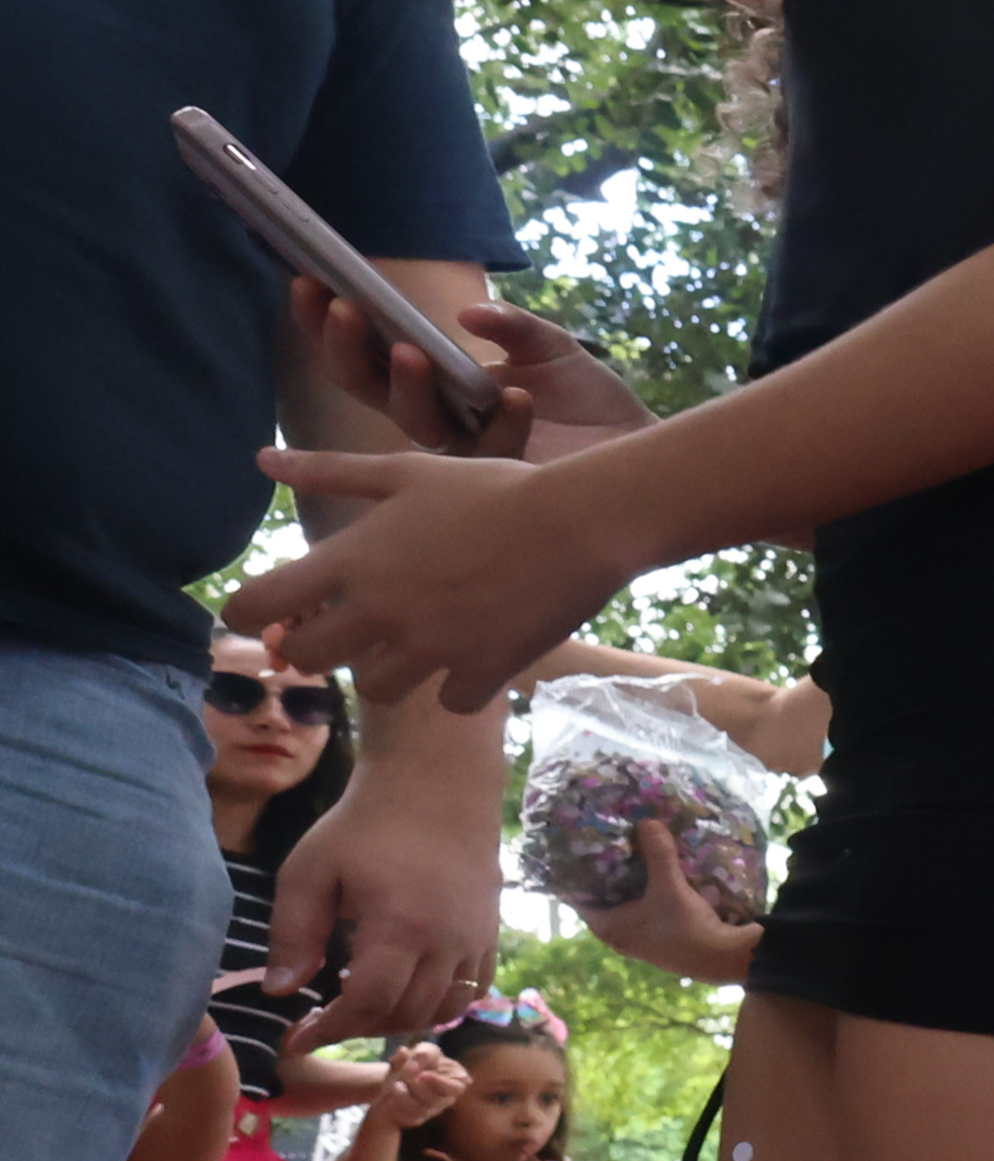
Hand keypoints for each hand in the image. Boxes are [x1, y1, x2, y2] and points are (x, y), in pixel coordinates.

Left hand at [228, 443, 651, 715]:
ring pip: (375, 688)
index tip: (267, 610)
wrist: (579, 522)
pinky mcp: (481, 671)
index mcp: (352, 560)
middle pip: (309, 659)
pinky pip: (451, 701)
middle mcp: (379, 611)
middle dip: (319, 646)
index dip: (247, 611)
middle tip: (349, 628)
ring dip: (387, 670)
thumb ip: (329, 471)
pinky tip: (475, 655)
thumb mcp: (405, 470)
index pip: (258, 603)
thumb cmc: (491, 487)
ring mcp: (430, 648)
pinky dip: (458, 684)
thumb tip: (261, 459)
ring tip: (417, 642)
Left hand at [267, 768, 503, 1039]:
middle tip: (323, 1017)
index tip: (297, 1038)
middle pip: (406, 1013)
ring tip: (364, 1004)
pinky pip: (473, 990)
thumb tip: (281, 993)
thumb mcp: (310, 871)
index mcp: (399, 927)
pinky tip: (407, 989)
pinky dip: (439, 1003)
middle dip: (359, 1027)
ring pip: (444, 1010)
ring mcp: (475, 940)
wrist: (436, 789)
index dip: (331, 1029)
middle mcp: (447, 942)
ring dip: (401, 1019)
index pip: (367, 1003)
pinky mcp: (490, 934)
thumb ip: (293, 934)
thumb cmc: (364, 826)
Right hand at [291, 279, 650, 461]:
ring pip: (416, 424)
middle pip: (367, 388)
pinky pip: (490, 450)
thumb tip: (467, 313)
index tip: (310, 280)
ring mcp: (467, 450)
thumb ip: (511, 326)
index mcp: (434, 382)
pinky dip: (502, 421)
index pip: (365, 352)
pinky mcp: (505, 478)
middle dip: (348, 348)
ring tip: (411, 350)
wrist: (638, 444)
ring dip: (408, 386)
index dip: (329, 323)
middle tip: (345, 309)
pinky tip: (515, 394)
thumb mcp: (549, 346)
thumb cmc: (586, 396)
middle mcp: (439, 418)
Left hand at [370, 1043, 469, 1128]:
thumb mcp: (422, 1050)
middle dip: (418, 1088)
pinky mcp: (417, 1119)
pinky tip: (390, 1097)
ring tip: (394, 1085)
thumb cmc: (416, 1061)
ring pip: (421, 1111)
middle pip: (437, 1100)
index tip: (422, 1075)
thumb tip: (412, 1064)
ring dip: (405, 1097)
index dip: (440, 1083)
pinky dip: (396, 1106)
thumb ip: (422, 1053)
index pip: (456, 1088)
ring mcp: (432, 1111)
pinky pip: (408, 1117)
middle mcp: (447, 1098)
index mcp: (455, 1081)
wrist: (394, 1077)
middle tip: (405, 1077)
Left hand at [578, 819, 771, 987]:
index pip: (578, 897)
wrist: (723, 959)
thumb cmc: (686, 927)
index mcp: (608, 926)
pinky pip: (641, 913)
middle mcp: (617, 936)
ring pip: (623, 907)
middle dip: (606, 876)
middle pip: (602, 900)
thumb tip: (647, 821)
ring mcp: (638, 941)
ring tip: (633, 857)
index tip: (583, 850)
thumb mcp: (671, 887)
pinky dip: (644, 897)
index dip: (578, 874)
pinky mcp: (658, 941)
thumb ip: (659, 854)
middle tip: (610, 846)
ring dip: (628, 887)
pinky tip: (655, 880)